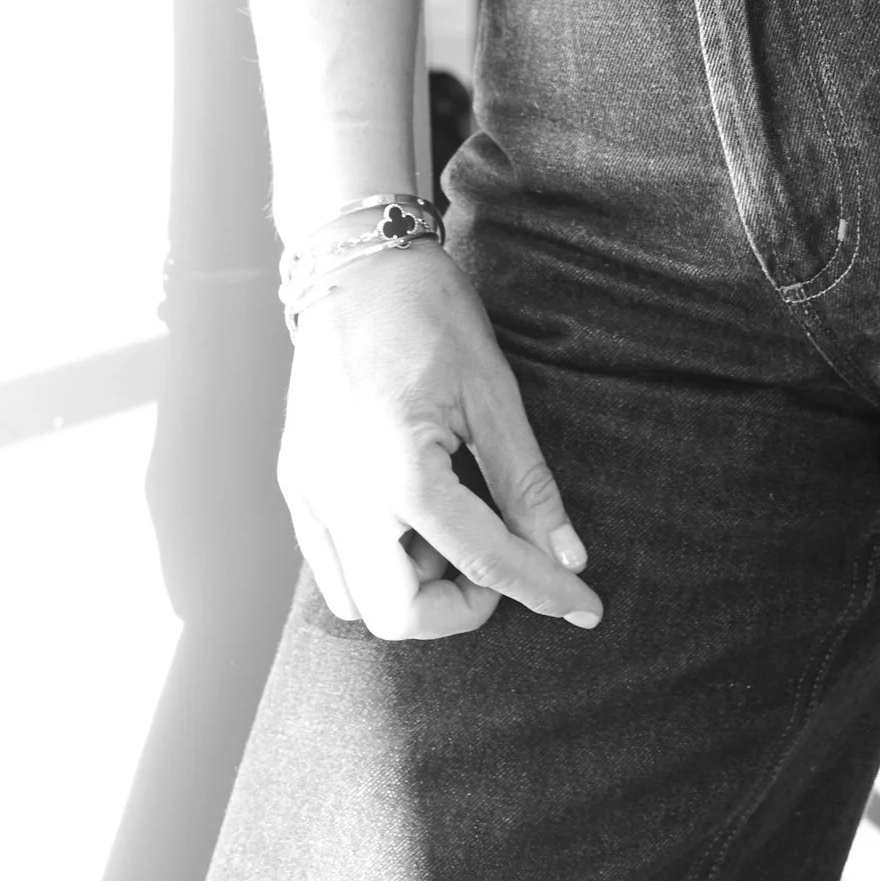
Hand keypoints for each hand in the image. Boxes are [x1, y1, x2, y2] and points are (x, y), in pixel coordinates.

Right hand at [279, 241, 602, 641]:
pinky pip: (331, 565)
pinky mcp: (296, 484)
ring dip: (413, 588)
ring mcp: (309, 493)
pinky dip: (378, 565)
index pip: (483, 562)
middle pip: (400, 616)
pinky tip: (412, 517)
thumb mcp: (493, 393)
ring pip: (358, 602)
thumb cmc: (428, 314)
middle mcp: (341, 496)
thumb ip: (528, 485)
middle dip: (459, 606)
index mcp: (398, 471)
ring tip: (451, 523)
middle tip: (498, 559)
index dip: (543, 589)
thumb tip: (567, 556)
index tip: (583, 604)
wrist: (356, 264)